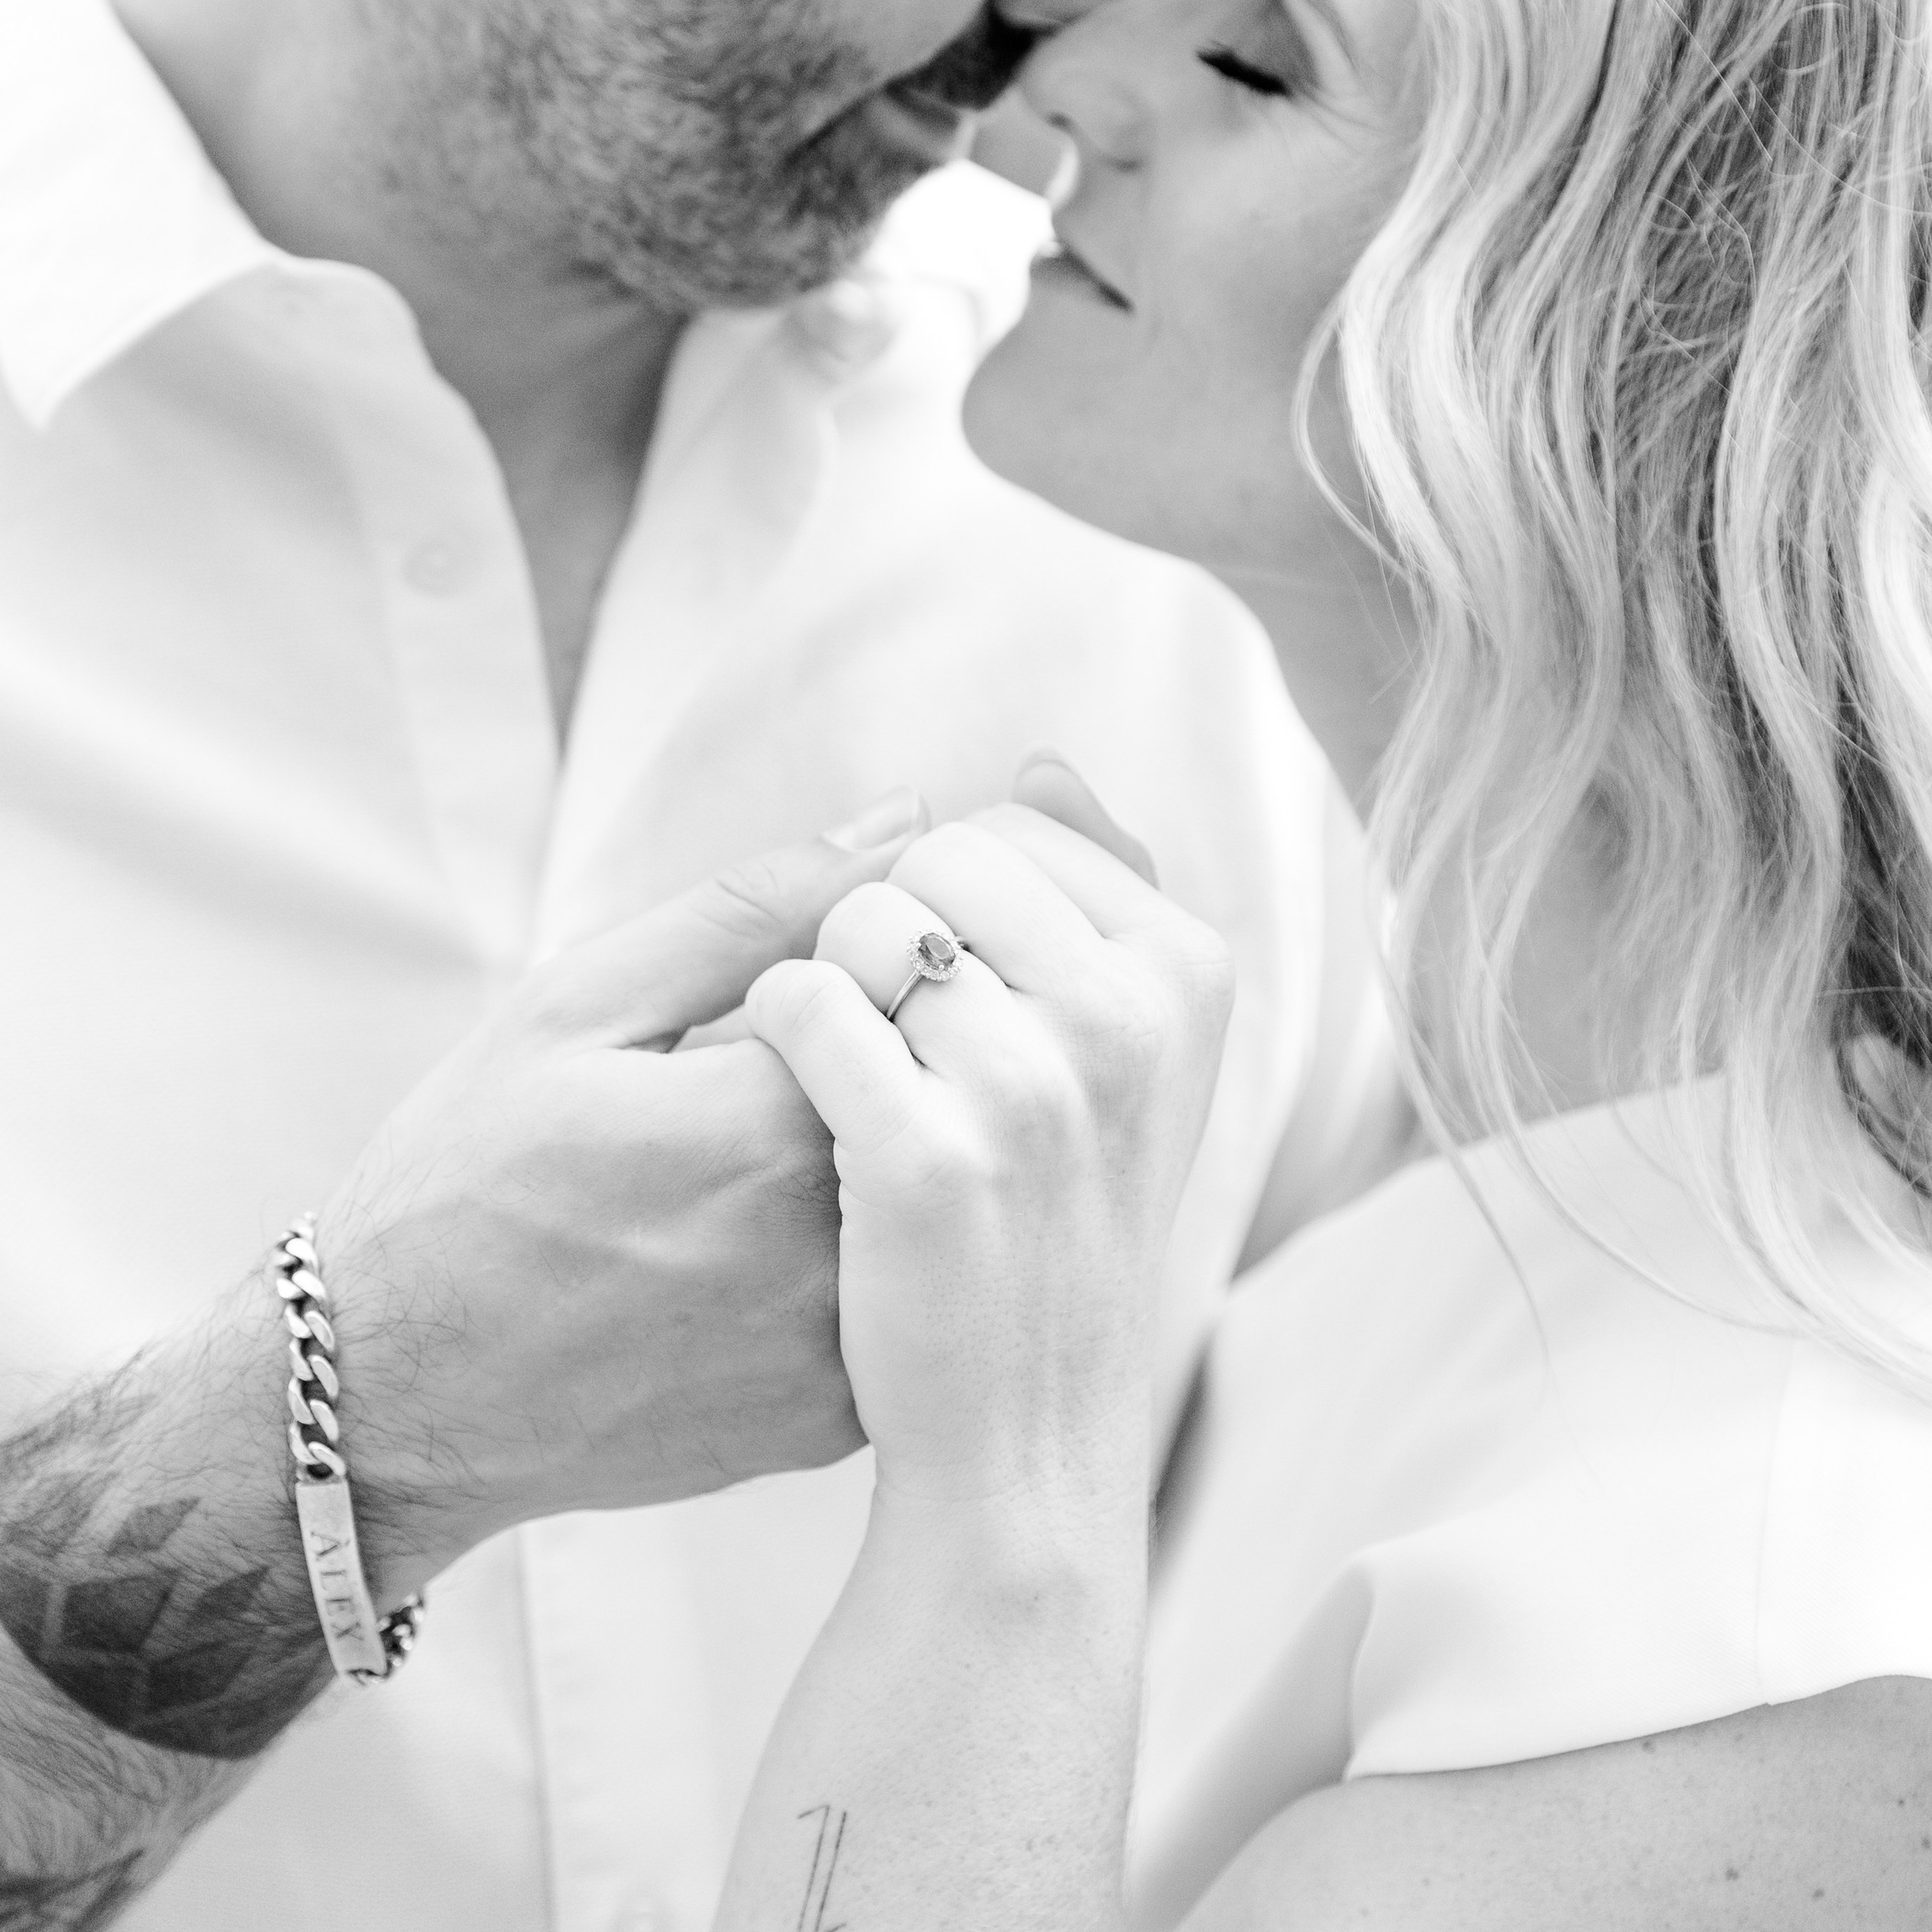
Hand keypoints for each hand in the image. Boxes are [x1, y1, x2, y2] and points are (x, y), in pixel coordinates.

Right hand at [310, 797, 924, 1589]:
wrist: (394, 1398)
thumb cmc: (467, 1180)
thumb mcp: (579, 1004)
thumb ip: (755, 907)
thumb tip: (907, 819)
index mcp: (768, 1123)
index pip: (923, 994)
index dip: (879, 968)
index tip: (809, 988)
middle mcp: (829, 1245)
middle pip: (943, 1101)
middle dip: (890, 1061)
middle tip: (760, 1094)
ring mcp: (840, 1349)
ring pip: (936, 1203)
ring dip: (885, 1160)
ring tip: (749, 1176)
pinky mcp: (838, 1421)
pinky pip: (909, 1300)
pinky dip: (868, 1256)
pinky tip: (762, 1256)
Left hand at [746, 790, 1233, 1513]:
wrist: (1027, 1432)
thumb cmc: (1057, 1221)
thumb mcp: (1125, 1054)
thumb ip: (1096, 893)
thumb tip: (1044, 764)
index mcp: (1188, 969)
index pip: (1009, 829)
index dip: (952, 911)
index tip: (979, 1017)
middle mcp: (1132, 1015)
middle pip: (932, 860)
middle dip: (892, 938)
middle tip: (917, 1057)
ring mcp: (1039, 1089)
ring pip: (861, 924)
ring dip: (837, 996)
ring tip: (875, 1094)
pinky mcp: (929, 1159)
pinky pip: (801, 1003)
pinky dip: (780, 1043)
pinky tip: (815, 1119)